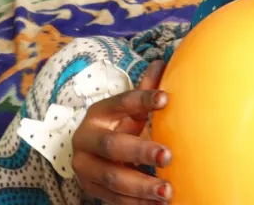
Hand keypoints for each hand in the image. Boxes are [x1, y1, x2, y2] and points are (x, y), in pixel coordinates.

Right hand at [71, 60, 172, 203]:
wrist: (91, 155)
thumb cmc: (119, 126)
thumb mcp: (129, 109)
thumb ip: (145, 90)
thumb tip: (163, 62)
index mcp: (98, 113)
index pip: (121, 102)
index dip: (143, 99)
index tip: (166, 99)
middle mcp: (86, 139)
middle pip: (112, 146)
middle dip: (140, 151)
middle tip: (168, 155)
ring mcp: (85, 167)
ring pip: (112, 178)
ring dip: (141, 186)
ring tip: (168, 190)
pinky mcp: (90, 189)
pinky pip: (114, 199)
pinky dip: (137, 203)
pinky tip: (158, 204)